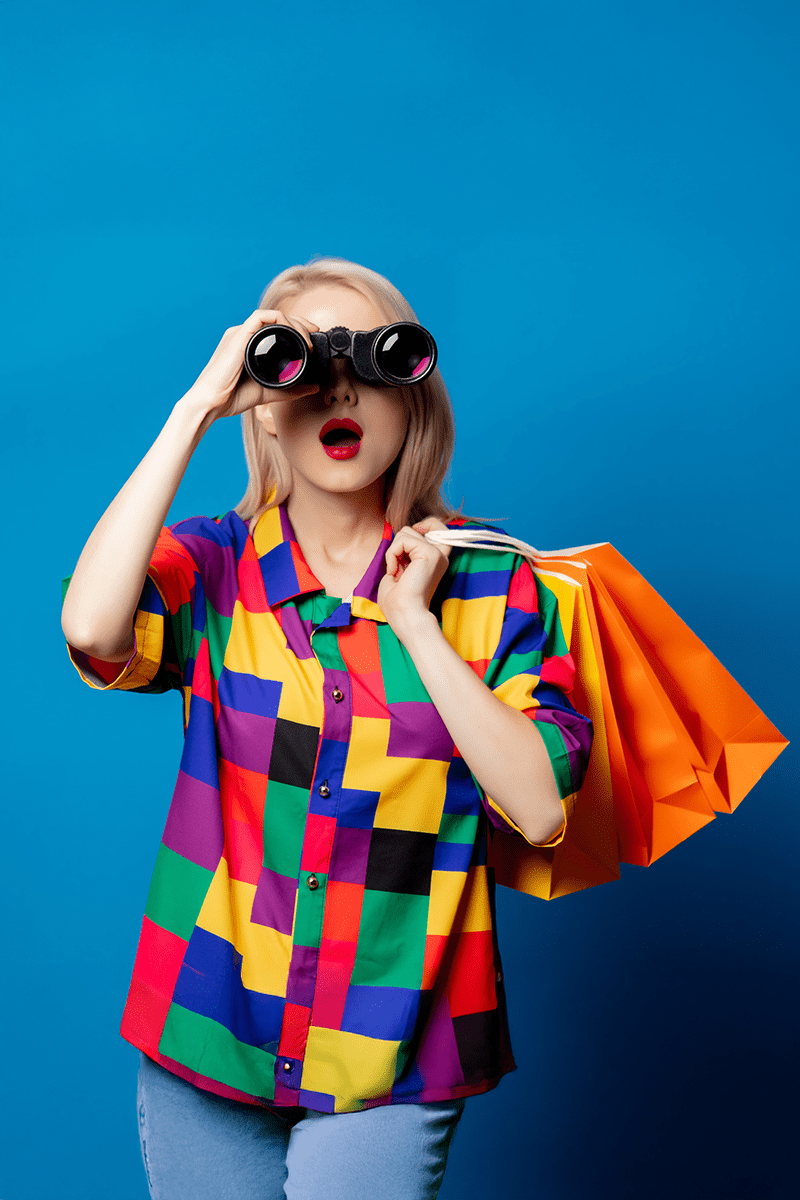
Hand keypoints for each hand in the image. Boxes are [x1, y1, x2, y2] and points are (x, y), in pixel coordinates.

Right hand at [184, 308, 320, 420]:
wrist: (211, 403)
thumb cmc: (232, 397)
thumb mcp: (269, 392)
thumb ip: (291, 389)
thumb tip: (314, 387)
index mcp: (249, 344)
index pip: (275, 327)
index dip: (297, 328)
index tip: (311, 339)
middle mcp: (244, 335)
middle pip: (277, 319)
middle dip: (299, 323)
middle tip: (313, 336)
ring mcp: (240, 333)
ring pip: (272, 315)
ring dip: (293, 322)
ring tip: (305, 339)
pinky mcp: (238, 335)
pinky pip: (261, 317)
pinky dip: (280, 320)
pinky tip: (292, 334)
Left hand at [377, 517, 451, 637]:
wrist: (405, 615)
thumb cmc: (398, 602)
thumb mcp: (398, 571)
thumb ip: (402, 552)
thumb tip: (400, 537)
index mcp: (435, 560)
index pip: (435, 527)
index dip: (420, 527)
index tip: (405, 547)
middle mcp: (440, 555)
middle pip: (415, 528)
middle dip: (398, 545)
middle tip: (398, 568)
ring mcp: (436, 553)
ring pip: (406, 531)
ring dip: (394, 551)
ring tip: (397, 571)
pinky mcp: (430, 553)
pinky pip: (402, 540)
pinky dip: (392, 554)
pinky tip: (396, 571)